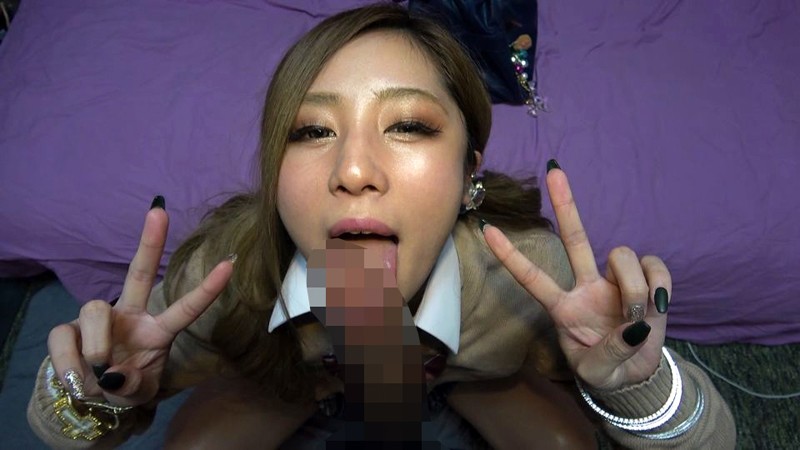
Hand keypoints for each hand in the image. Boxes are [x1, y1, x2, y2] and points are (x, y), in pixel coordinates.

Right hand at [47, 200, 233, 405]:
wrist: (90, 396)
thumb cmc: (126, 387)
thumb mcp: (139, 395)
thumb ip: (133, 387)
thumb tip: (113, 374)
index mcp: (157, 331)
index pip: (185, 308)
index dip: (206, 289)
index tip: (230, 264)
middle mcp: (130, 315)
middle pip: (138, 273)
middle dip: (150, 242)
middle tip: (159, 211)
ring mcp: (98, 319)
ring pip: (94, 310)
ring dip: (96, 345)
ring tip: (97, 376)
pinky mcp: (66, 329)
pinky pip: (63, 337)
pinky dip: (68, 364)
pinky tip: (77, 381)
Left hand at [482, 163, 671, 390]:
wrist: (635, 376)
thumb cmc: (604, 371)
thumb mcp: (596, 374)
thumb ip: (610, 354)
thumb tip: (633, 325)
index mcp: (563, 307)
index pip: (532, 278)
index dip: (510, 256)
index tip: (487, 230)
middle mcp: (586, 287)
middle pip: (574, 238)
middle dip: (565, 204)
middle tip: (553, 170)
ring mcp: (615, 282)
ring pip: (621, 256)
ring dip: (634, 286)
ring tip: (636, 317)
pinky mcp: (646, 281)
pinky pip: (653, 265)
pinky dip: (659, 282)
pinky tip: (658, 304)